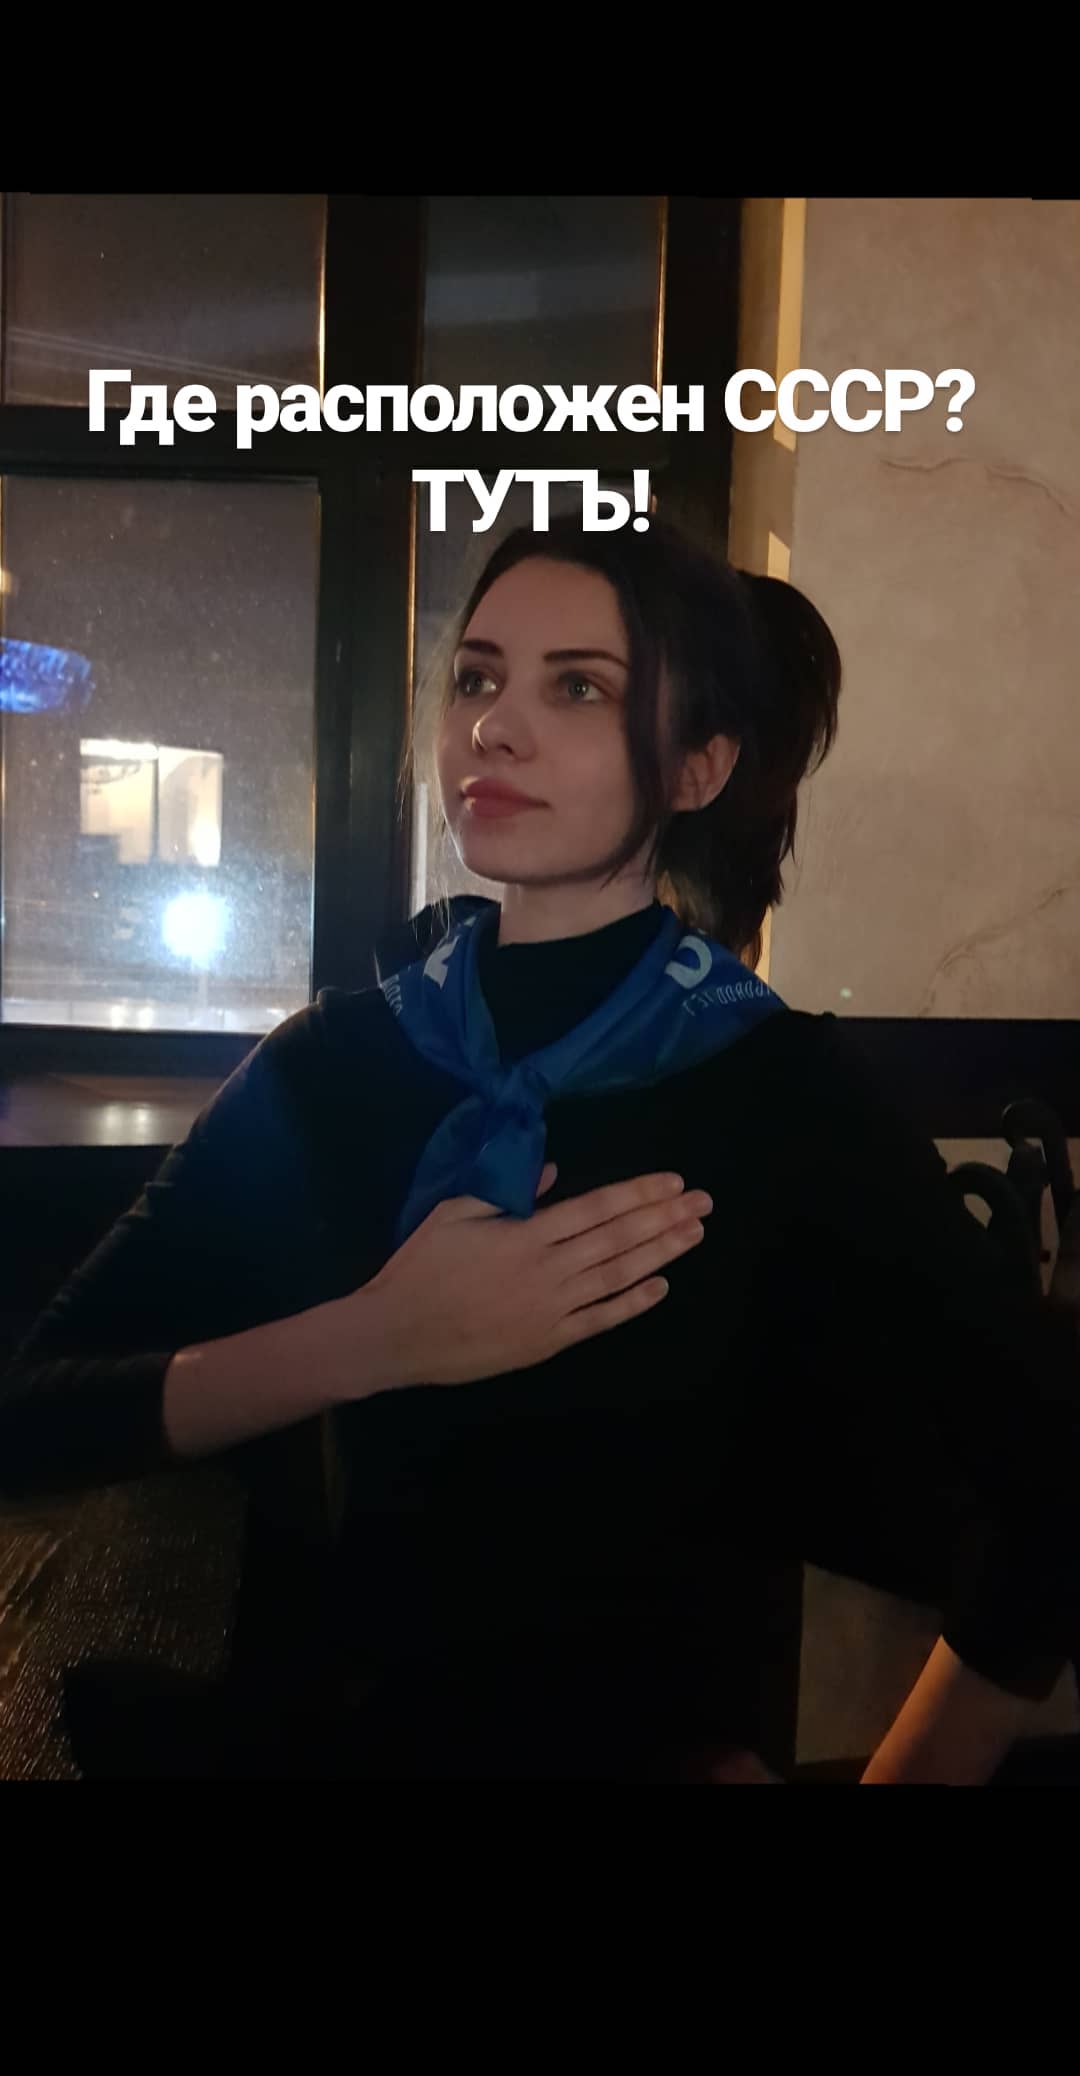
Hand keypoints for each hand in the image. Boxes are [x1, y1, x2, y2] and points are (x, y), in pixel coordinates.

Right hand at [352, 1163, 711, 1391]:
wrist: (397, 1335)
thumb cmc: (421, 1268)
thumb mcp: (453, 1213)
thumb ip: (507, 1194)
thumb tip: (553, 1173)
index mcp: (526, 1235)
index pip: (597, 1208)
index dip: (639, 1193)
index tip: (673, 1181)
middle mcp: (549, 1270)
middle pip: (619, 1239)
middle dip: (665, 1218)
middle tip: (704, 1202)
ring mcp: (552, 1309)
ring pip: (619, 1276)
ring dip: (661, 1254)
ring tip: (694, 1234)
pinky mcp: (548, 1341)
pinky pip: (600, 1320)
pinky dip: (633, 1303)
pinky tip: (661, 1287)